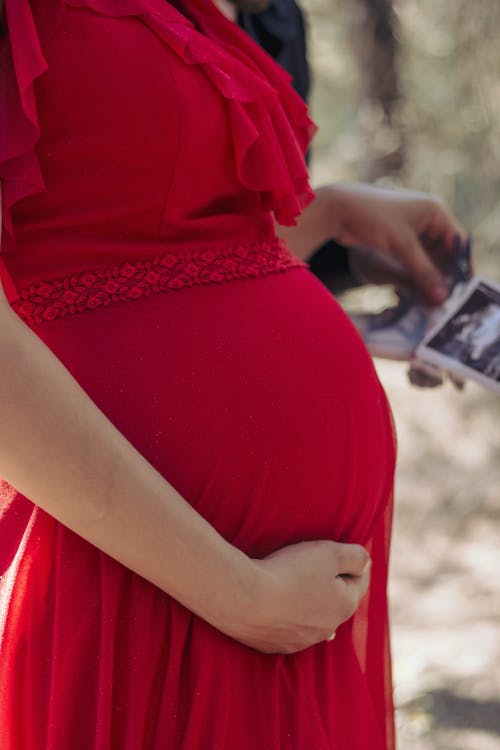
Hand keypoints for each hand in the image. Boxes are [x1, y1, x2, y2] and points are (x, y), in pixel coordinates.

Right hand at [223, 540, 370, 653]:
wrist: (244, 599)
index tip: (342, 550)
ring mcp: (300, 641)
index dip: (353, 562)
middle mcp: (328, 629)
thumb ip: (355, 556)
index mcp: (345, 605)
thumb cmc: (289, 572)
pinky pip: (286, 630)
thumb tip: (367, 562)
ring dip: (309, 604)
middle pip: (336, 602)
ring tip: (298, 586)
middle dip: (332, 585)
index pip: (360, 581)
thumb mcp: (329, 553)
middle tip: (317, 565)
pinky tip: (277, 608)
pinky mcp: (274, 646)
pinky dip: (285, 618)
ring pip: (313, 619)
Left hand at [330, 183, 466, 303]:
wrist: (336, 210)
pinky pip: (411, 263)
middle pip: (443, 254)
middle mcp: (426, 220)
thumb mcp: (401, 246)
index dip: (461, 266)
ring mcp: (411, 232)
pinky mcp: (396, 243)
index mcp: (434, 212)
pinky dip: (413, 277)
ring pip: (427, 261)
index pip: (458, 242)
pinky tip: (413, 295)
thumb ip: (422, 272)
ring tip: (429, 302)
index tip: (462, 290)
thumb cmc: (371, 218)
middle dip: (442, 277)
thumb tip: (442, 297)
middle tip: (443, 302)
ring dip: (427, 280)